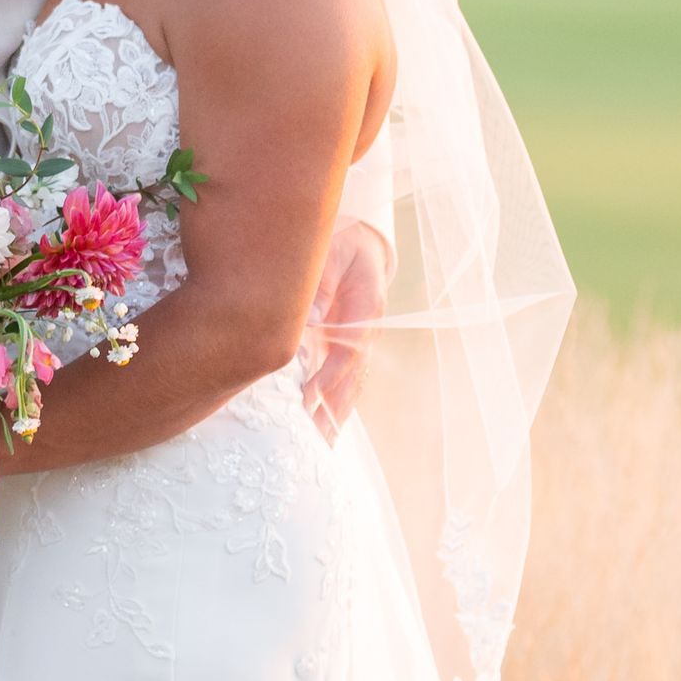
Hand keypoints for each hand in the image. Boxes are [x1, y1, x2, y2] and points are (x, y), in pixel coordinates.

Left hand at [301, 221, 393, 442]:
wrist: (357, 242)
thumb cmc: (341, 244)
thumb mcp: (332, 253)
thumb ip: (322, 286)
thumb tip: (312, 321)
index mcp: (367, 306)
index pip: (351, 347)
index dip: (333, 374)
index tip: (313, 394)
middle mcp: (366, 329)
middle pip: (355, 372)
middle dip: (338, 404)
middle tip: (321, 433)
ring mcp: (357, 339)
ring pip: (352, 380)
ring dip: (339, 409)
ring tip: (325, 439)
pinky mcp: (343, 343)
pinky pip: (343, 376)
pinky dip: (335, 400)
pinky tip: (326, 423)